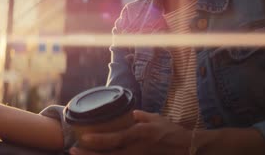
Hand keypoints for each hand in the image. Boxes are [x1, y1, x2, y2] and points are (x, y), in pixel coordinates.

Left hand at [70, 110, 190, 154]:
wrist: (191, 149)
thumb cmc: (172, 132)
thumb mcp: (155, 119)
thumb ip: (139, 116)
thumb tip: (126, 113)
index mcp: (140, 134)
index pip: (115, 139)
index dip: (98, 141)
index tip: (83, 138)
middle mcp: (138, 149)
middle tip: (73, 150)